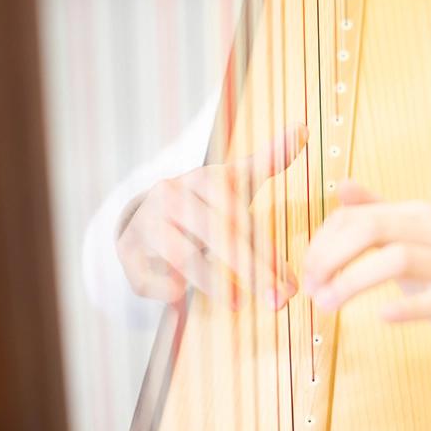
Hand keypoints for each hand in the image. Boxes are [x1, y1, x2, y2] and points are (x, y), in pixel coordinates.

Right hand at [117, 124, 307, 309]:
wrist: (149, 211)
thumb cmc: (205, 201)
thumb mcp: (235, 179)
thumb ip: (271, 159)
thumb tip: (304, 128)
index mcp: (201, 177)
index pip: (239, 215)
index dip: (267, 250)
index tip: (289, 281)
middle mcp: (171, 195)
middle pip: (216, 235)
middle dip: (251, 270)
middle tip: (276, 300)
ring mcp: (146, 222)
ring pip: (181, 254)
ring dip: (212, 281)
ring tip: (239, 302)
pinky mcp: (127, 249)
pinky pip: (144, 273)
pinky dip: (162, 287)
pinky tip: (180, 297)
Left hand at [303, 180, 430, 374]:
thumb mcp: (405, 241)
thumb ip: (375, 213)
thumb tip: (342, 185)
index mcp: (418, 216)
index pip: (358, 216)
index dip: (324, 242)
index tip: (307, 271)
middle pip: (374, 228)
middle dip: (333, 256)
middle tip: (312, 286)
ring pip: (400, 258)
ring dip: (355, 281)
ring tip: (329, 303)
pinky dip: (406, 307)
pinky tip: (381, 315)